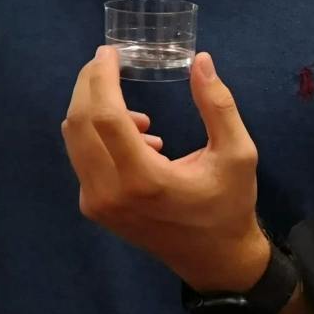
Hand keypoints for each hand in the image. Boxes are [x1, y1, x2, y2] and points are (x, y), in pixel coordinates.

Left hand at [60, 48, 269, 291]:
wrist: (213, 260)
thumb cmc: (229, 205)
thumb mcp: (238, 154)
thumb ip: (218, 106)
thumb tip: (200, 60)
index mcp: (145, 179)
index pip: (105, 116)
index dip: (102, 78)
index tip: (110, 52)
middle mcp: (110, 193)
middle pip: (79, 122)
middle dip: (90, 84)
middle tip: (109, 63)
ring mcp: (96, 203)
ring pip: (74, 139)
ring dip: (95, 110)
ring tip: (140, 118)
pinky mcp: (92, 208)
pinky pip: (82, 157)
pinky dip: (99, 135)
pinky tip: (139, 141)